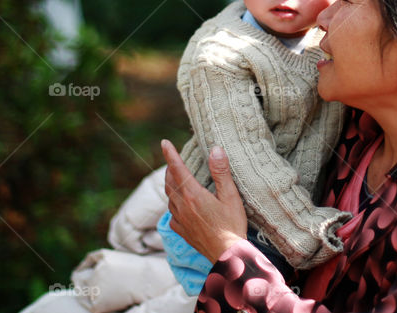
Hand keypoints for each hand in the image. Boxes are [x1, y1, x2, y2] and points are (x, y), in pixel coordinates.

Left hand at [161, 139, 247, 262]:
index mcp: (193, 195)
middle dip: (170, 168)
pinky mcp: (182, 231)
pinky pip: (172, 213)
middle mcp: (182, 206)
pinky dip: (173, 203)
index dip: (170, 154)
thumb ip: (221, 172)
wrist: (227, 255)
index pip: (177, 169)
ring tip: (175, 178)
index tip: (164, 142)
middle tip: (173, 159)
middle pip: (170, 182)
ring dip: (170, 184)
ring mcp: (180, 220)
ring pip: (169, 197)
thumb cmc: (232, 226)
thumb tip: (215, 150)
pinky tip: (178, 204)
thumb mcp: (230, 197)